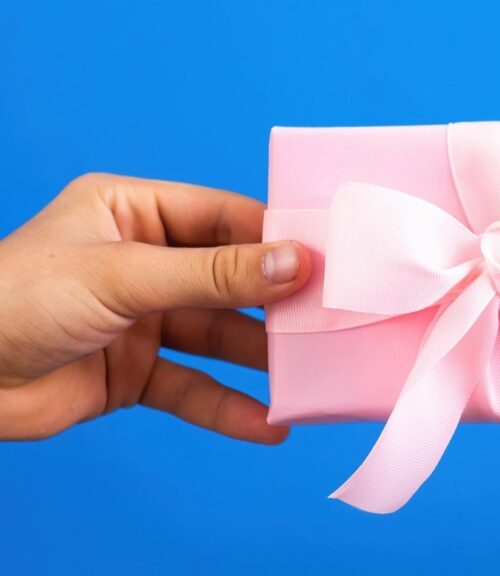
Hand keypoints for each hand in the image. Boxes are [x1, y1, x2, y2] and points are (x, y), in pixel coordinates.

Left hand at [0, 173, 310, 442]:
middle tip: (330, 317)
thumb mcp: (123, 277)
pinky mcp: (134, 373)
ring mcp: (141, 319)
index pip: (223, 217)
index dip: (275, 236)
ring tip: (311, 374)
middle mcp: (143, 261)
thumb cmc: (15, 301)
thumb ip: (212, 274)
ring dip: (261, 358)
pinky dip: (228, 407)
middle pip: (229, 279)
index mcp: (133, 213)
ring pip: (219, 335)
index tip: (329, 256)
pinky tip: (267, 424)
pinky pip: (192, 386)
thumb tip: (293, 261)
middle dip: (276, 301)